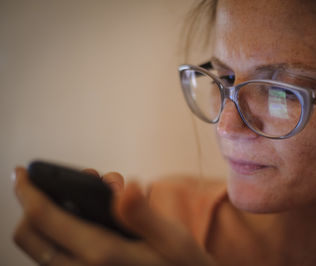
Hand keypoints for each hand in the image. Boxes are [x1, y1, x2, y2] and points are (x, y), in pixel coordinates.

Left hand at [13, 167, 215, 265]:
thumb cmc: (181, 264)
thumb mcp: (173, 238)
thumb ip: (144, 214)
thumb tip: (122, 188)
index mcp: (101, 254)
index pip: (45, 218)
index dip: (28, 190)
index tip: (22, 171)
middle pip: (30, 236)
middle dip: (30, 206)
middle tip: (50, 185)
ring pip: (38, 249)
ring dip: (45, 220)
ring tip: (78, 199)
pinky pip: (54, 258)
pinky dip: (56, 235)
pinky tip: (84, 222)